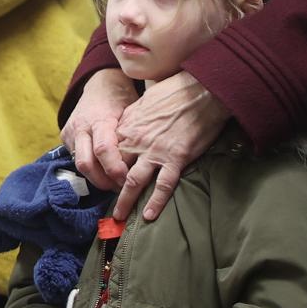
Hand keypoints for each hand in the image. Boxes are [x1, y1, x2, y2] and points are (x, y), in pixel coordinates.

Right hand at [61, 68, 135, 190]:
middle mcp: (81, 126)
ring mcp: (70, 132)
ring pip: (79, 165)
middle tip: (120, 188)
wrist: (101, 84)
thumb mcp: (131, 114)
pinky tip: (104, 173)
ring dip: (96, 179)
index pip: (103, 150)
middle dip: (103, 181)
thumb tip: (142, 166)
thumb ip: (131, 138)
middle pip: (85, 164)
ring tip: (113, 184)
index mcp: (99, 119)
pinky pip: (76, 159)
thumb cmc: (122, 100)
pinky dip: (91, 169)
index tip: (128, 180)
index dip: (115, 169)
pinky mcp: (65, 137)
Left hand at [113, 72, 227, 221]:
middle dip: (110, 189)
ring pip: (134, 181)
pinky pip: (163, 185)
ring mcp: (155, 151)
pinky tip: (149, 215)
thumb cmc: (175, 91)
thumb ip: (132, 118)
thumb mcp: (144, 101)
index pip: (109, 153)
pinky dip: (155, 202)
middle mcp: (136, 141)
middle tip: (106, 203)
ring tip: (120, 217)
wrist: (201, 90)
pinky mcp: (176, 158)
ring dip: (126, 201)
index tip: (105, 180)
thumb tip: (126, 128)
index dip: (106, 168)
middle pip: (117, 170)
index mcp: (127, 127)